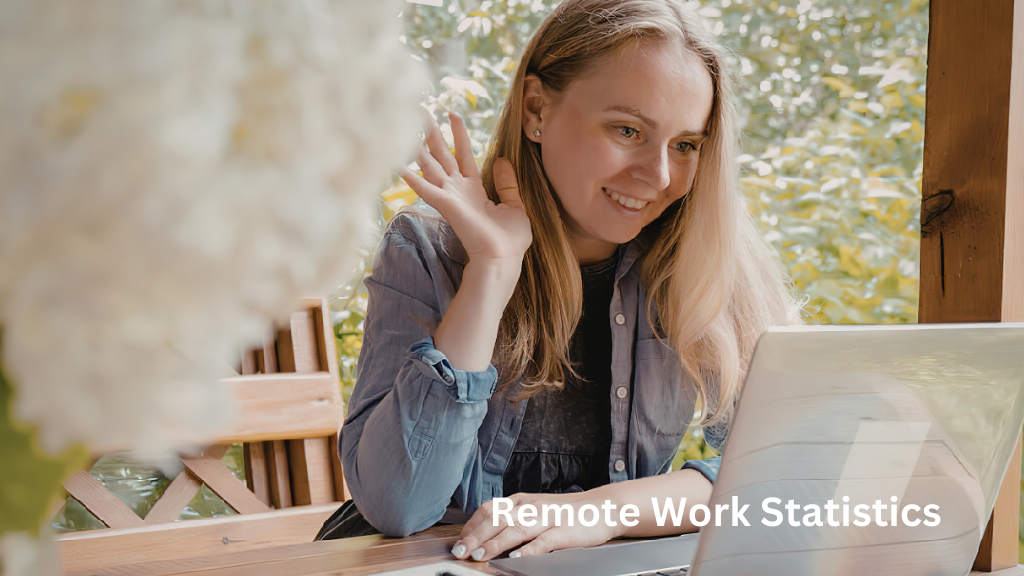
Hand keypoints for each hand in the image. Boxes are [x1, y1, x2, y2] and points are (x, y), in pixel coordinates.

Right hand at [398, 109, 532, 266]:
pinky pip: (424, 187)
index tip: (453, 114)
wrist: (503, 259)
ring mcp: (450, 196)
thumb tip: (502, 159)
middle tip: (421, 110)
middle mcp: (458, 190)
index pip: (464, 155)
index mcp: (474, 189)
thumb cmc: (510, 240)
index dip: (459, 134)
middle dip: (432, 132)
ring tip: (405, 125)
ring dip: (416, 145)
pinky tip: (394, 162)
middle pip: (442, 154)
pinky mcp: (445, 204)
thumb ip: (507, 183)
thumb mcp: (514, 206)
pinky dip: (409, 175)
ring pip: (430, 164)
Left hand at [452, 492, 623, 561]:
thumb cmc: (567, 512)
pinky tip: (517, 559)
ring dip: (495, 543)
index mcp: (522, 500)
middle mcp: (532, 507)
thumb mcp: (536, 508)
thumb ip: (515, 516)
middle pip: (497, 519)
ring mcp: (548, 518)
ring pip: (516, 529)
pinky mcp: (564, 531)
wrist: (603, 507)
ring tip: (479, 555)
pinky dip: (530, 550)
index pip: (489, 509)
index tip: (459, 541)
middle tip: (459, 551)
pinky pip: (544, 542)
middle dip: (475, 536)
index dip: (472, 525)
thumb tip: (486, 531)